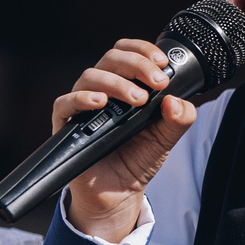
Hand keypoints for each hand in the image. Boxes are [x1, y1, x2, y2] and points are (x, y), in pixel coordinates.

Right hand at [54, 38, 199, 244]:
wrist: (119, 194)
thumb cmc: (138, 160)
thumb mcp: (167, 138)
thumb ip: (179, 119)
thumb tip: (177, 100)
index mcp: (125, 85)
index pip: (128, 53)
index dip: (143, 50)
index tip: (162, 63)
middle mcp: (102, 90)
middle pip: (111, 58)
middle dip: (136, 65)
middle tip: (157, 82)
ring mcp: (82, 106)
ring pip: (90, 76)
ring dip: (116, 83)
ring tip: (137, 100)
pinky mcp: (66, 125)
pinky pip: (64, 103)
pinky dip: (82, 98)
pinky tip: (100, 102)